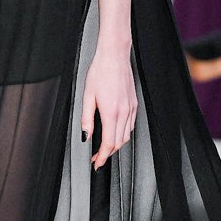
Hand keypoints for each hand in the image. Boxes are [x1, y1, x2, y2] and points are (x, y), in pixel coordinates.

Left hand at [81, 43, 136, 169]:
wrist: (114, 56)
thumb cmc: (99, 72)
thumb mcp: (87, 96)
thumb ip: (86, 119)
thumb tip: (85, 136)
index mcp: (111, 112)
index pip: (108, 143)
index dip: (102, 157)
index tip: (96, 163)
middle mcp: (124, 112)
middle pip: (119, 143)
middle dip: (108, 154)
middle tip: (97, 158)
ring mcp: (131, 108)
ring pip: (126, 136)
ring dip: (116, 145)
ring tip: (104, 148)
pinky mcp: (134, 104)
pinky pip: (130, 125)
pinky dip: (123, 134)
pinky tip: (114, 133)